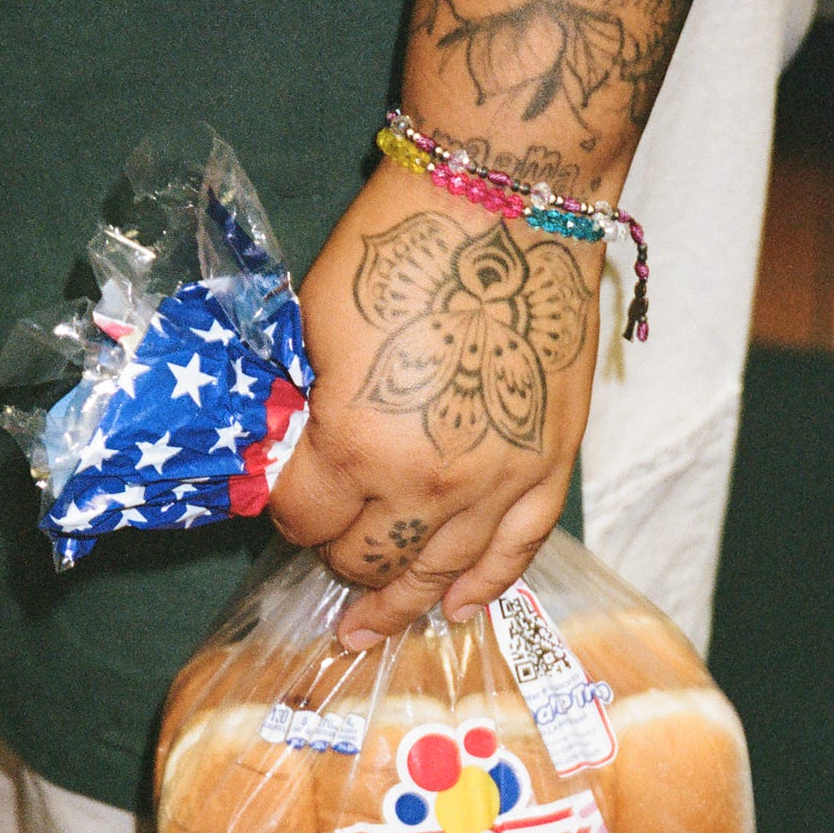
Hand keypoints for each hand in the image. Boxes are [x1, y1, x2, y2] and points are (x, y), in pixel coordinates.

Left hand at [269, 159, 603, 646]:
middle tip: (328, 546)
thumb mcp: (315, 329)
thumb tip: (295, 456)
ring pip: (439, 573)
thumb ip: (306, 410)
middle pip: (368, 559)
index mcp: (356, 447)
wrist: (508, 203)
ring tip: (370, 629)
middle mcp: (427, 484)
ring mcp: (496, 483)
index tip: (287, 493)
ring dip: (400, 603)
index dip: (286, 509)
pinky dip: (487, 585)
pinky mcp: (548, 465)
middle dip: (336, 556)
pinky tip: (459, 607)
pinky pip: (517, 549)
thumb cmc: (400, 249)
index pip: (303, 518)